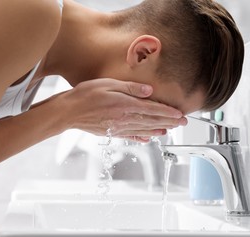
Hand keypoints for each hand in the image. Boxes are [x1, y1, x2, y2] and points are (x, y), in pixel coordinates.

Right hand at [60, 78, 186, 138]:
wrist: (67, 112)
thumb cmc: (85, 94)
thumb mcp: (108, 84)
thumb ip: (130, 88)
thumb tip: (149, 91)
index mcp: (125, 105)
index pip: (152, 109)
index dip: (168, 112)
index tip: (180, 115)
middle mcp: (124, 118)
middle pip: (151, 121)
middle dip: (169, 122)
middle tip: (182, 124)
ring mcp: (118, 127)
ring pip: (143, 130)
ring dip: (158, 130)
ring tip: (169, 131)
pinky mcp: (111, 132)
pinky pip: (130, 136)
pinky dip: (141, 138)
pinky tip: (147, 139)